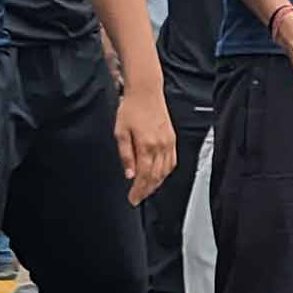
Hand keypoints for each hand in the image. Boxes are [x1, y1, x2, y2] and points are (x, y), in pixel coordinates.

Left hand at [114, 83, 177, 204]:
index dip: (138, 190)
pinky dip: (166, 172)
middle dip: (146, 190)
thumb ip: (125, 155)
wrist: (146, 92)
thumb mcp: (120, 132)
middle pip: (155, 176)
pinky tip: (159, 176)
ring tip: (147, 190)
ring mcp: (168, 143)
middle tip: (138, 198)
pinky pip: (172, 161)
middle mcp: (160, 146)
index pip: (143, 175)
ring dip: (156, 183)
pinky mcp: (172, 139)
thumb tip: (129, 174)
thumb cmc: (131, 109)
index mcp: (146, 145)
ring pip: (165, 171)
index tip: (132, 199)